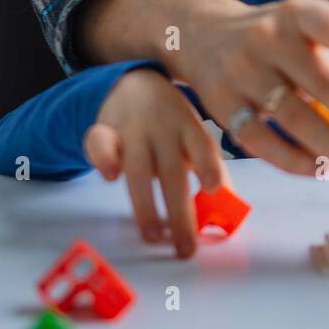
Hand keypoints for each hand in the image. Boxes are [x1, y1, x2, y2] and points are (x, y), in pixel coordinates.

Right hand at [82, 67, 228, 257]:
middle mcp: (162, 128)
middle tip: (186, 247)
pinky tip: (110, 178)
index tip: (213, 188)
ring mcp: (132, 130)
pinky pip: (100, 142)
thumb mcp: (193, 135)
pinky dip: (104, 159)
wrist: (132, 81)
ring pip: (138, 169)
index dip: (208, 165)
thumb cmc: (172, 122)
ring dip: (145, 205)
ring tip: (153, 236)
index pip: (201, 145)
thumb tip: (229, 210)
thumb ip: (209, 167)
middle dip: (179, 212)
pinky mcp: (103, 131)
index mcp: (188, 127)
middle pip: (171, 172)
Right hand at [173, 0, 328, 185]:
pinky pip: (261, 140)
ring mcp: (242, 70)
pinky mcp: (222, 104)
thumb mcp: (307, 34)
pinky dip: (294, 160)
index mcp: (300, 13)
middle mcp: (269, 36)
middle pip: (322, 83)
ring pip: (294, 117)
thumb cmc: (279, 42)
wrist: (203, 37)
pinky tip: (322, 171)